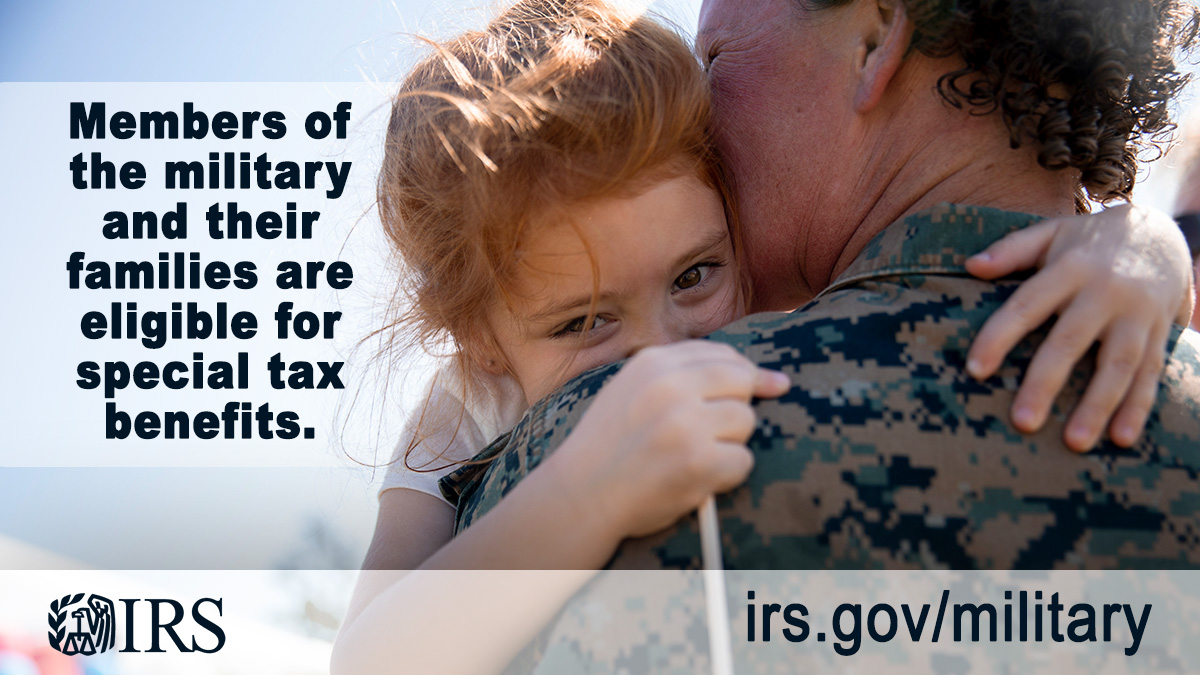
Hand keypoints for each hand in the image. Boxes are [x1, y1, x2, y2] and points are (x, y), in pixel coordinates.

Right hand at [549, 340, 789, 539]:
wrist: (581, 493)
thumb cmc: (613, 443)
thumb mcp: (635, 389)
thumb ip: (691, 375)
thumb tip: (778, 380)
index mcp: (653, 363)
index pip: (722, 355)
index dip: (743, 375)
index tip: (755, 391)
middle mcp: (670, 387)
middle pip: (742, 383)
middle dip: (735, 408)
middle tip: (710, 432)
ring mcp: (685, 424)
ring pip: (746, 422)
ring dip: (729, 443)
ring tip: (694, 456)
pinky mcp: (698, 463)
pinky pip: (743, 461)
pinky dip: (726, 475)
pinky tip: (696, 479)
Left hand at [965, 204, 1193, 451]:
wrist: (1162, 234)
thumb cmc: (1090, 242)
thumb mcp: (1051, 233)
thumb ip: (1011, 250)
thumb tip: (969, 266)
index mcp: (1070, 268)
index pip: (1027, 304)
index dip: (1000, 336)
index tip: (974, 370)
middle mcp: (1105, 292)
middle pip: (1071, 341)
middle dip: (1046, 383)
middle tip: (1022, 422)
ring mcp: (1136, 316)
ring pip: (1118, 364)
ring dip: (1097, 406)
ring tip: (1074, 444)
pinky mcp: (1160, 334)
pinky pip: (1151, 374)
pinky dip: (1138, 408)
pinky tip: (1122, 439)